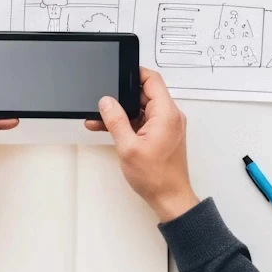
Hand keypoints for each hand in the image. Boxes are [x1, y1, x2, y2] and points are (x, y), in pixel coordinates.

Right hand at [85, 68, 197, 222]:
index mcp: (166, 114)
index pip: (152, 79)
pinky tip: (110, 129)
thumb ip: (116, 120)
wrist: (170, 198)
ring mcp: (167, 126)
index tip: (118, 73)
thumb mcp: (128, 147)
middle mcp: (170, 116)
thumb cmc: (156, 177)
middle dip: (123, 96)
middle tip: (105, 101)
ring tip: (101, 119)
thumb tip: (106, 102)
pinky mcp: (163, 135)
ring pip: (142, 108)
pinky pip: (144, 121)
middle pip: (145, 93)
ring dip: (123, 113)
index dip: (134, 73)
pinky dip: (129, 123)